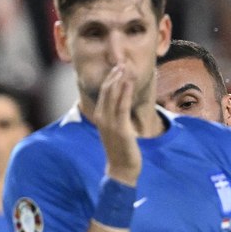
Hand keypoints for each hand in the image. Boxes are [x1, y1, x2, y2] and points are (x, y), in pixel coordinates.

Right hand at [97, 64, 141, 185]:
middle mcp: (102, 117)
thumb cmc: (121, 150)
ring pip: (113, 95)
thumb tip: (123, 105)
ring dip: (120, 79)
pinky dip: (125, 93)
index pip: (104, 92)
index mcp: (101, 116)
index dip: (111, 78)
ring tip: (126, 67)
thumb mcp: (117, 130)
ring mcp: (110, 123)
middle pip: (107, 90)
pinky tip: (129, 82)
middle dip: (115, 75)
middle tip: (123, 62)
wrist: (121, 170)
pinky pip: (122, 107)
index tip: (118, 66)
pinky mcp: (120, 129)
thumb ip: (117, 117)